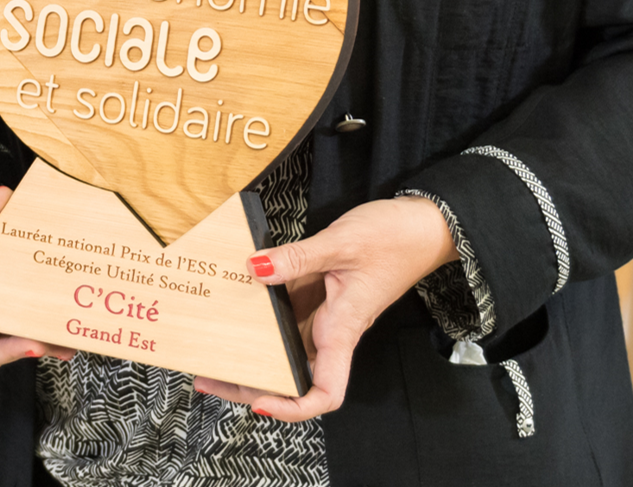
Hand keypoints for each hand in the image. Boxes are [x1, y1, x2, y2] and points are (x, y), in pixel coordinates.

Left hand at [194, 196, 456, 423]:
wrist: (424, 226)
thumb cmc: (396, 239)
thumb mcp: (341, 243)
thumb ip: (296, 258)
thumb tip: (255, 268)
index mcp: (344, 329)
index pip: (326, 392)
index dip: (294, 407)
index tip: (259, 401)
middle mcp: (334, 330)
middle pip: (294, 376)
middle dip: (252, 384)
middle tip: (208, 378)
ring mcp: (326, 316)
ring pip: (287, 350)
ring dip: (252, 355)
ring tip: (211, 352)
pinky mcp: (321, 298)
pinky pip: (288, 317)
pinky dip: (262, 321)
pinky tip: (236, 308)